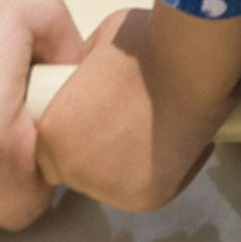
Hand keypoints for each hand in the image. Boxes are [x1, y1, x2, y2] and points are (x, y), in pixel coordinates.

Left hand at [38, 9, 234, 213]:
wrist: (188, 62)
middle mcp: (73, 167)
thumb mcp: (98, 44)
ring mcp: (109, 188)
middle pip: (79, 173)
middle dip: (100, 154)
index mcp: (53, 132)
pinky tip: (175, 141)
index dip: (76, 139)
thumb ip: (84, 72)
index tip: (97, 126)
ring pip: (114, 186)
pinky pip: (150, 189)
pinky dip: (164, 170)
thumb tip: (91, 79)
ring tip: (154, 131)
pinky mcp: (146, 197)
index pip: (51, 153)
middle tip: (127, 127)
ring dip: (128, 165)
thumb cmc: (146, 46)